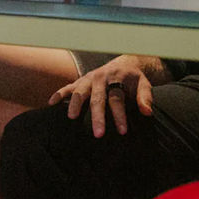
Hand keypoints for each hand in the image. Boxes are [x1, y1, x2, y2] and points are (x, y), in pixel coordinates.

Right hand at [49, 55, 165, 137]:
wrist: (124, 64)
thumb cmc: (134, 79)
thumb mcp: (144, 84)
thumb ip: (145, 97)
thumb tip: (147, 112)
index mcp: (116, 78)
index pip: (117, 99)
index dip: (119, 115)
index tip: (123, 131)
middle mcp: (100, 78)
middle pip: (97, 98)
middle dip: (97, 117)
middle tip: (98, 134)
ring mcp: (88, 79)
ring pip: (80, 92)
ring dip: (75, 104)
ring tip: (72, 118)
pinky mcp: (80, 81)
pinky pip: (68, 87)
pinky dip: (59, 94)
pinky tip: (50, 103)